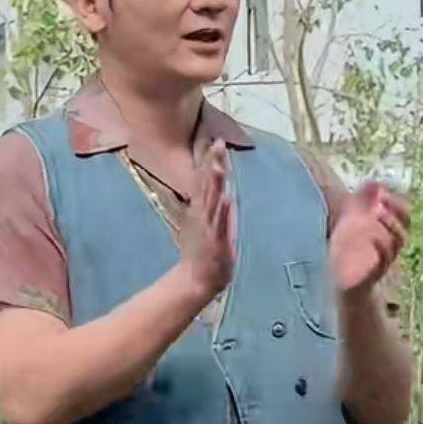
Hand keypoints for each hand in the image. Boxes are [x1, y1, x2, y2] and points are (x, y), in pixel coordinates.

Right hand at [177, 140, 235, 306]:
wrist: (195, 281)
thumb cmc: (202, 255)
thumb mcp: (210, 228)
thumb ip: (219, 213)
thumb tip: (227, 196)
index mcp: (202, 210)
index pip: (207, 180)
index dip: (212, 161)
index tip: (217, 142)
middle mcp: (203, 214)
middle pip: (208, 184)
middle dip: (212, 164)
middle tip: (218, 142)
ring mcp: (207, 227)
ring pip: (211, 200)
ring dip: (215, 183)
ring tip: (219, 165)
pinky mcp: (213, 241)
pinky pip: (218, 224)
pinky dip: (222, 212)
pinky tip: (226, 198)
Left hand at [329, 182, 409, 297]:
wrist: (344, 287)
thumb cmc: (349, 254)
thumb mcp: (351, 225)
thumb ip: (361, 204)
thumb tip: (375, 182)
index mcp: (386, 234)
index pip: (403, 215)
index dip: (396, 202)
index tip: (382, 192)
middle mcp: (390, 246)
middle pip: (404, 227)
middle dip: (395, 211)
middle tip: (381, 199)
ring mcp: (383, 260)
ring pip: (396, 242)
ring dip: (389, 225)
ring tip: (377, 212)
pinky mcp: (373, 274)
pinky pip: (384, 260)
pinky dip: (381, 247)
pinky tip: (372, 237)